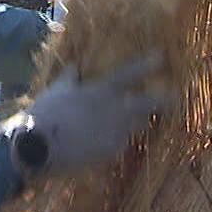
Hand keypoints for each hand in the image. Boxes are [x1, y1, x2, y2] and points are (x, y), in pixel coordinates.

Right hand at [7, 57, 167, 175]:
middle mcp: (114, 112)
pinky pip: (121, 143)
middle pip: (148, 104)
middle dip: (164, 101)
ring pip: (136, 125)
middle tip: (174, 97)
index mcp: (100, 91)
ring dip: (137, 120)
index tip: (162, 57)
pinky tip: (104, 139)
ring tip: (135, 119)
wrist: (37, 149)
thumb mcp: (56, 91)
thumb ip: (70, 79)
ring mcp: (115, 134)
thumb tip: (74, 66)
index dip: (148, 65)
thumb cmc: (44, 114)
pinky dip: (117, 139)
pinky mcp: (111, 154)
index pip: (130, 74)